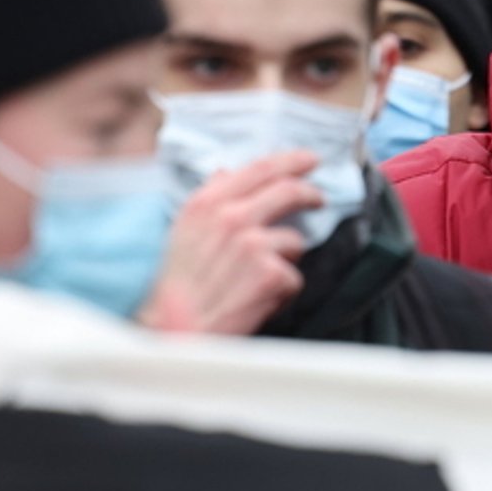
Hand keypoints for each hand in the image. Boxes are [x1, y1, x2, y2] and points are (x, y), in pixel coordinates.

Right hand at [138, 151, 317, 334]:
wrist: (173, 330)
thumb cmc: (178, 284)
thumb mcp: (183, 231)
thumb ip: (209, 199)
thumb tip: (226, 172)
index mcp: (207, 203)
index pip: (260, 168)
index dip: (291, 161)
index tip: (309, 160)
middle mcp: (231, 217)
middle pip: (289, 191)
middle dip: (310, 193)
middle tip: (318, 199)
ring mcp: (253, 244)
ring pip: (294, 241)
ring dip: (284, 260)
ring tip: (257, 280)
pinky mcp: (271, 274)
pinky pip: (293, 277)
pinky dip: (282, 292)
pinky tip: (258, 300)